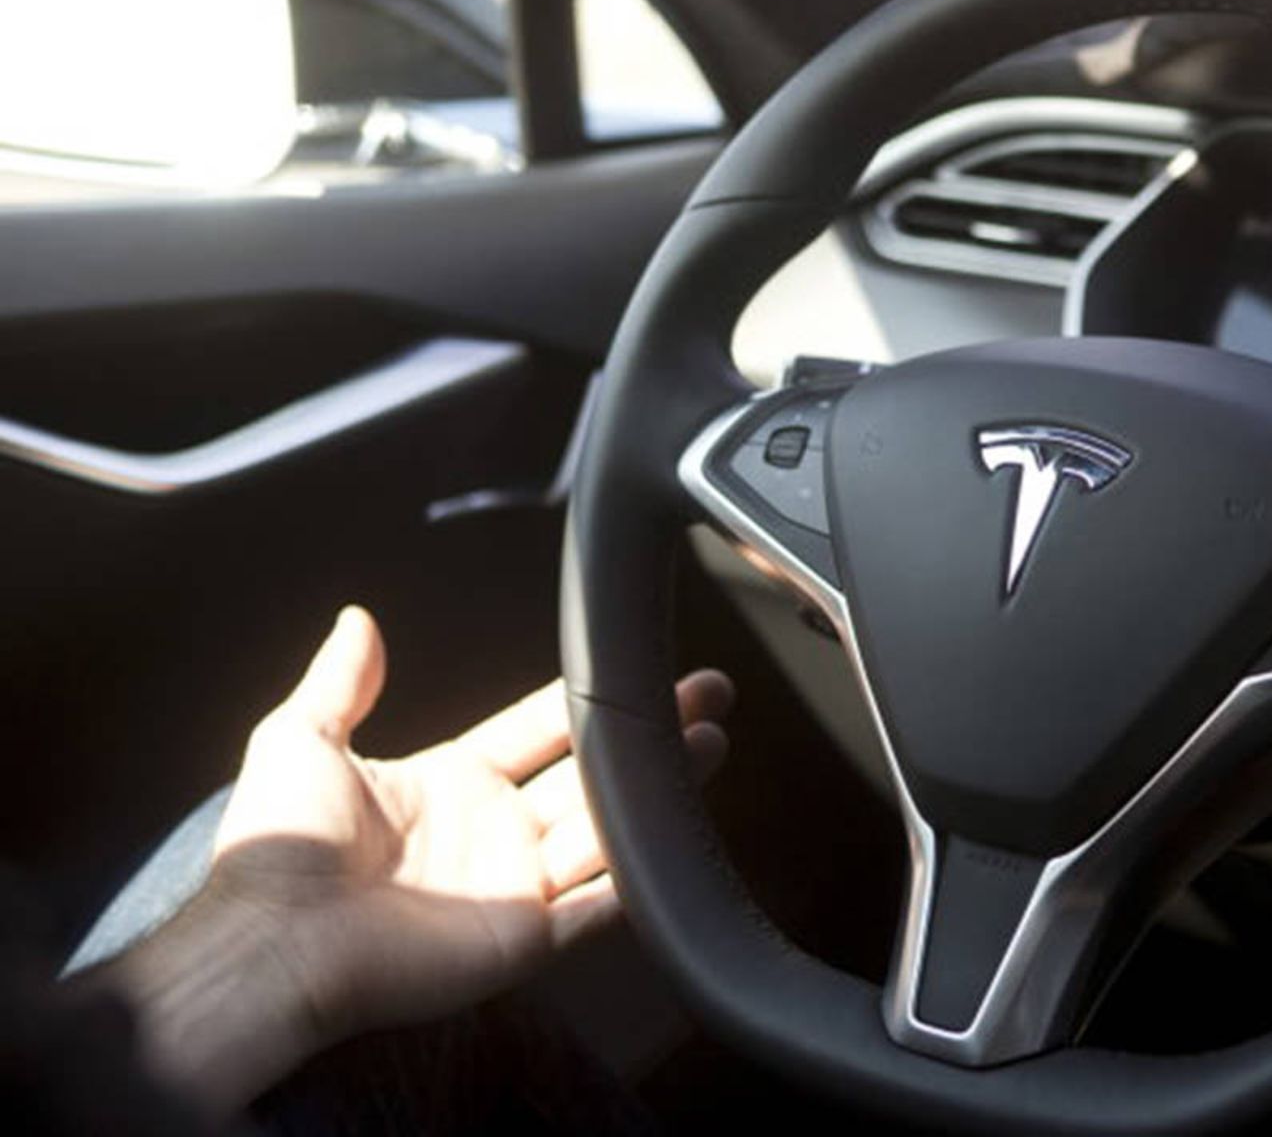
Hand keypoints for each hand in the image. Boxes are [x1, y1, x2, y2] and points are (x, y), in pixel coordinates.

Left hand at [105, 605, 730, 1118]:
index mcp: (450, 782)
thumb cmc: (276, 848)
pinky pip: (597, 911)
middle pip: (590, 777)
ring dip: (657, 795)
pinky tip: (673, 840)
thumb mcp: (299, 739)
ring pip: (607, 833)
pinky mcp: (524, 940)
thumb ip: (341, 681)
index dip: (590, 702)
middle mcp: (492, 833)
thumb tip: (357, 618)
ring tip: (709, 747)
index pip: (538, 730)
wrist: (275, 939)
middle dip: (649, 740)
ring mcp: (513, 889)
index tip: (638, 672)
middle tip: (703, 702)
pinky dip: (636, 882)